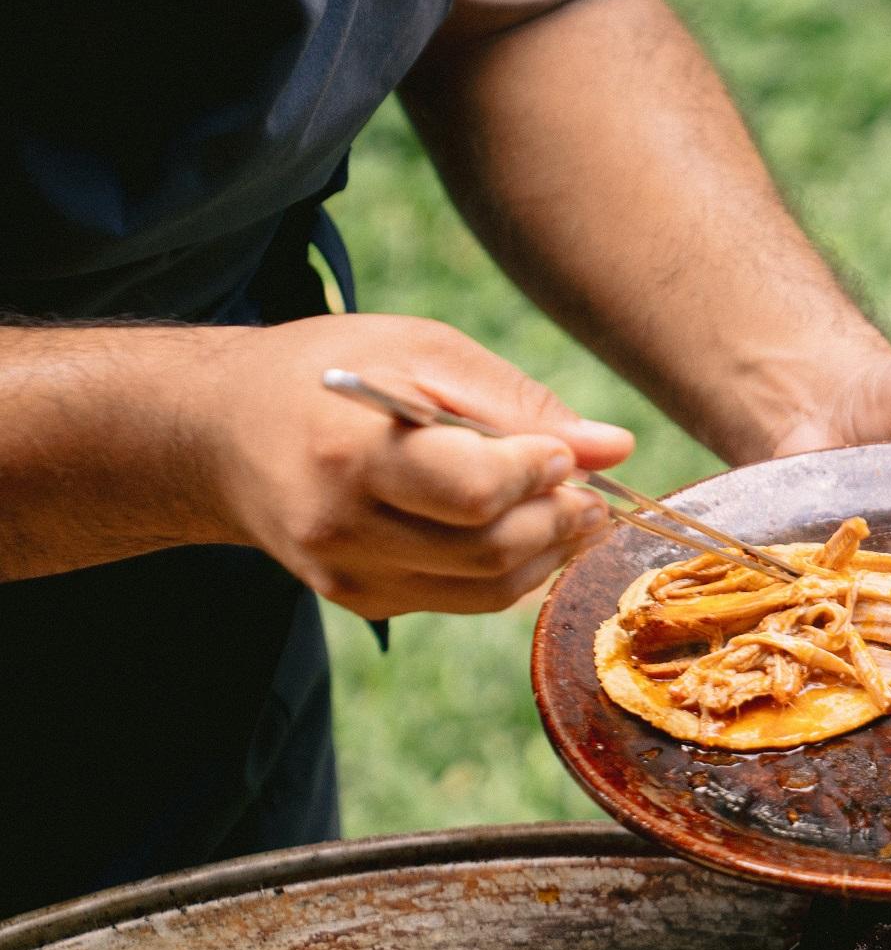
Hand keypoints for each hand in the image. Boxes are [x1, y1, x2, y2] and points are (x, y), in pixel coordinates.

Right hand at [200, 314, 634, 616]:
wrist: (219, 433)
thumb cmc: (325, 372)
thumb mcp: (418, 350)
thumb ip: (516, 401)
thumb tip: (613, 447)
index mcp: (350, 452)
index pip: (475, 492)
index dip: (538, 475)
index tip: (563, 451)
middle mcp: (341, 526)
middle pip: (489, 550)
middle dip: (559, 521)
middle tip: (589, 490)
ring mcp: (346, 574)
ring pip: (485, 588)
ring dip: (547, 553)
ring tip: (568, 509)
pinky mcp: (357, 599)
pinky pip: (460, 598)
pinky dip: (508, 569)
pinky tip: (519, 528)